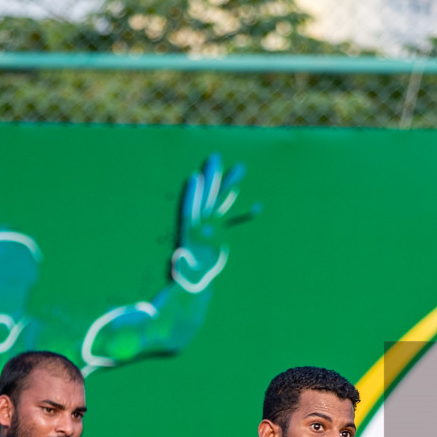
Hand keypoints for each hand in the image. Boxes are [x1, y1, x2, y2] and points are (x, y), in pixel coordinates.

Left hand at [172, 154, 249, 293]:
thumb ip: (181, 265)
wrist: (194, 279)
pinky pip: (234, 219)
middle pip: (207, 197)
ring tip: (241, 167)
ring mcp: (212, 225)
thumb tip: (178, 259)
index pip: (190, 210)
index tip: (195, 177)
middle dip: (211, 178)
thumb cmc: (187, 278)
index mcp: (189, 232)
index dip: (193, 195)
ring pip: (221, 201)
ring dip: (230, 184)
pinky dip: (245, 213)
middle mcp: (200, 224)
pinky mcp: (220, 231)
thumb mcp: (183, 273)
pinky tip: (258, 206)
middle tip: (215, 157)